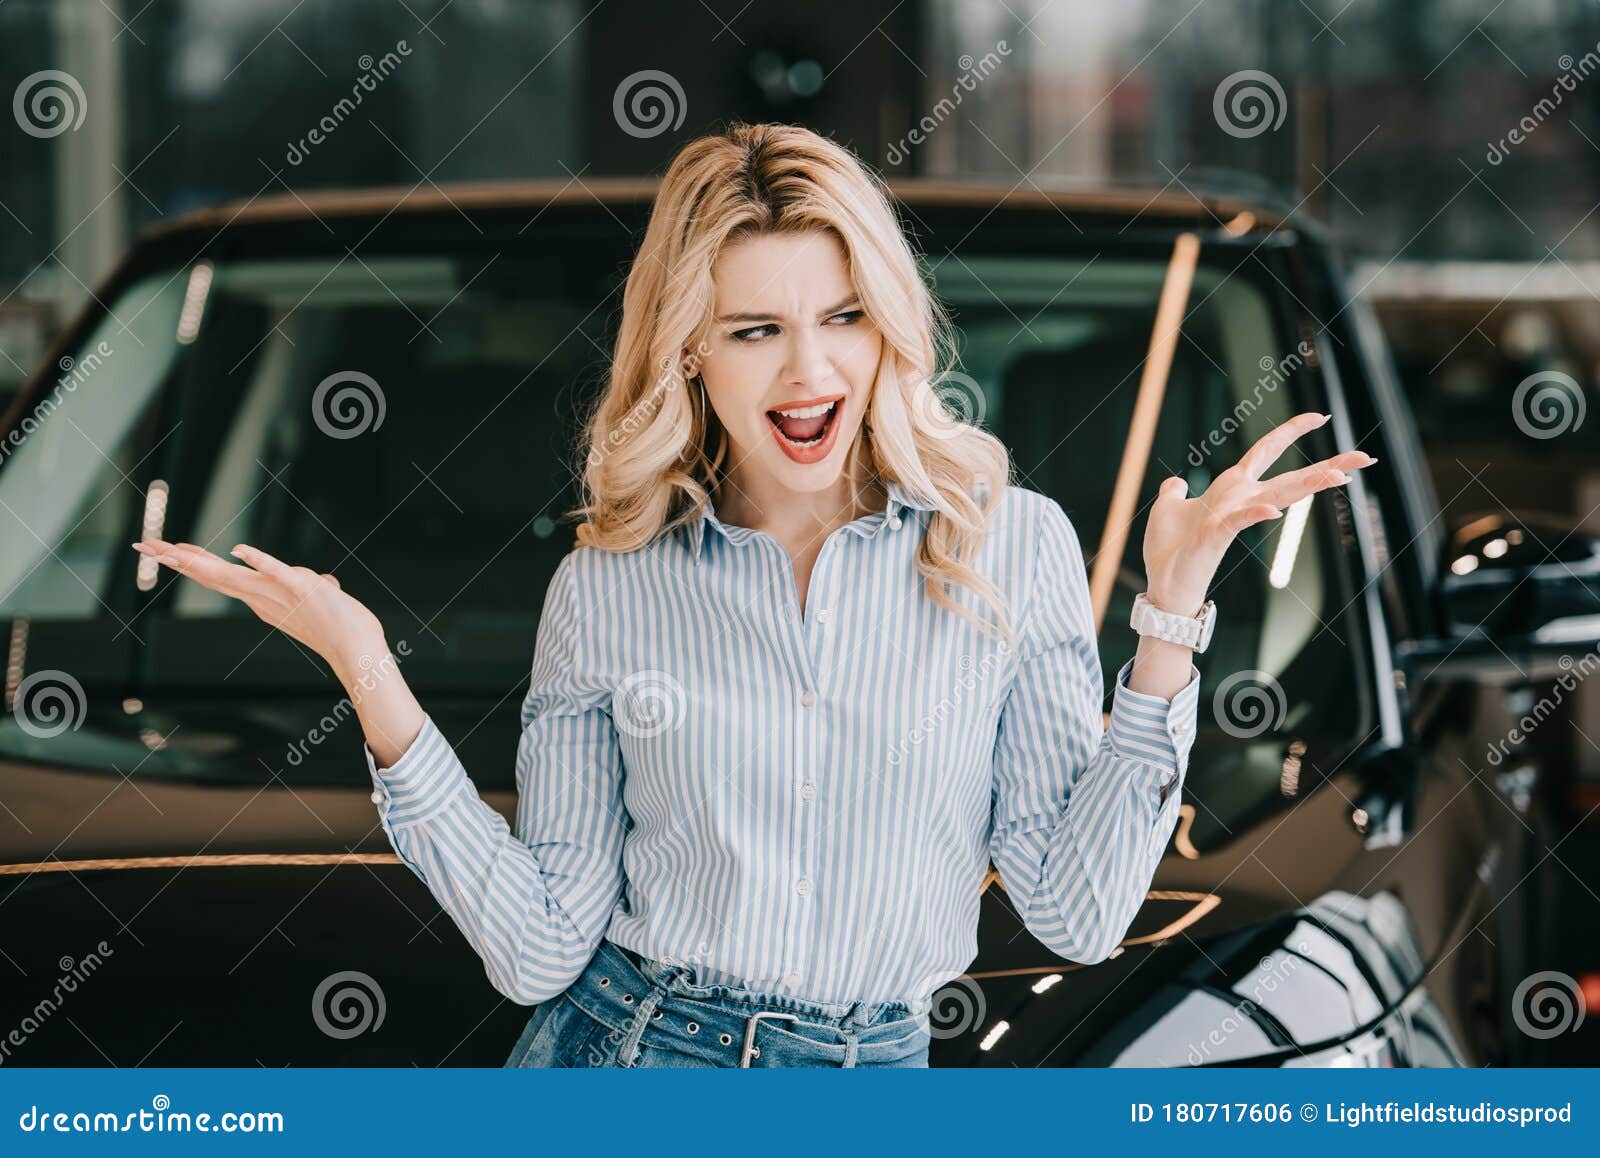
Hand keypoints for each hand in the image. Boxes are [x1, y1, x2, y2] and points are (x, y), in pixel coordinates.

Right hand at [130, 538, 388, 684]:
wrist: (359, 651)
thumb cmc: (341, 629)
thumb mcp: (318, 600)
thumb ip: (314, 589)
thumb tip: (321, 581)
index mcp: (261, 600)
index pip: (219, 577)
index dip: (191, 563)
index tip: (162, 550)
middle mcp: (263, 599)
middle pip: (212, 576)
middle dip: (177, 560)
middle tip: (143, 547)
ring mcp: (280, 595)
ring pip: (232, 577)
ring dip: (202, 562)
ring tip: (172, 549)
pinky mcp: (302, 589)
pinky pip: (277, 573)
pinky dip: (259, 562)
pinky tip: (238, 551)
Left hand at [1142, 412, 1376, 615]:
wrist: (1162, 585)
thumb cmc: (1167, 550)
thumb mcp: (1168, 507)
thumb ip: (1175, 491)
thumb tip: (1176, 482)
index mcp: (1230, 487)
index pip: (1267, 450)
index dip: (1292, 431)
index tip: (1320, 416)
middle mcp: (1240, 499)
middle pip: (1291, 476)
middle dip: (1329, 465)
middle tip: (1366, 457)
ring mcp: (1232, 516)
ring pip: (1278, 494)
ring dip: (1309, 483)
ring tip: (1342, 474)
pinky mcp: (1217, 533)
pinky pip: (1240, 519)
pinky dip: (1256, 512)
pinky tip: (1275, 509)